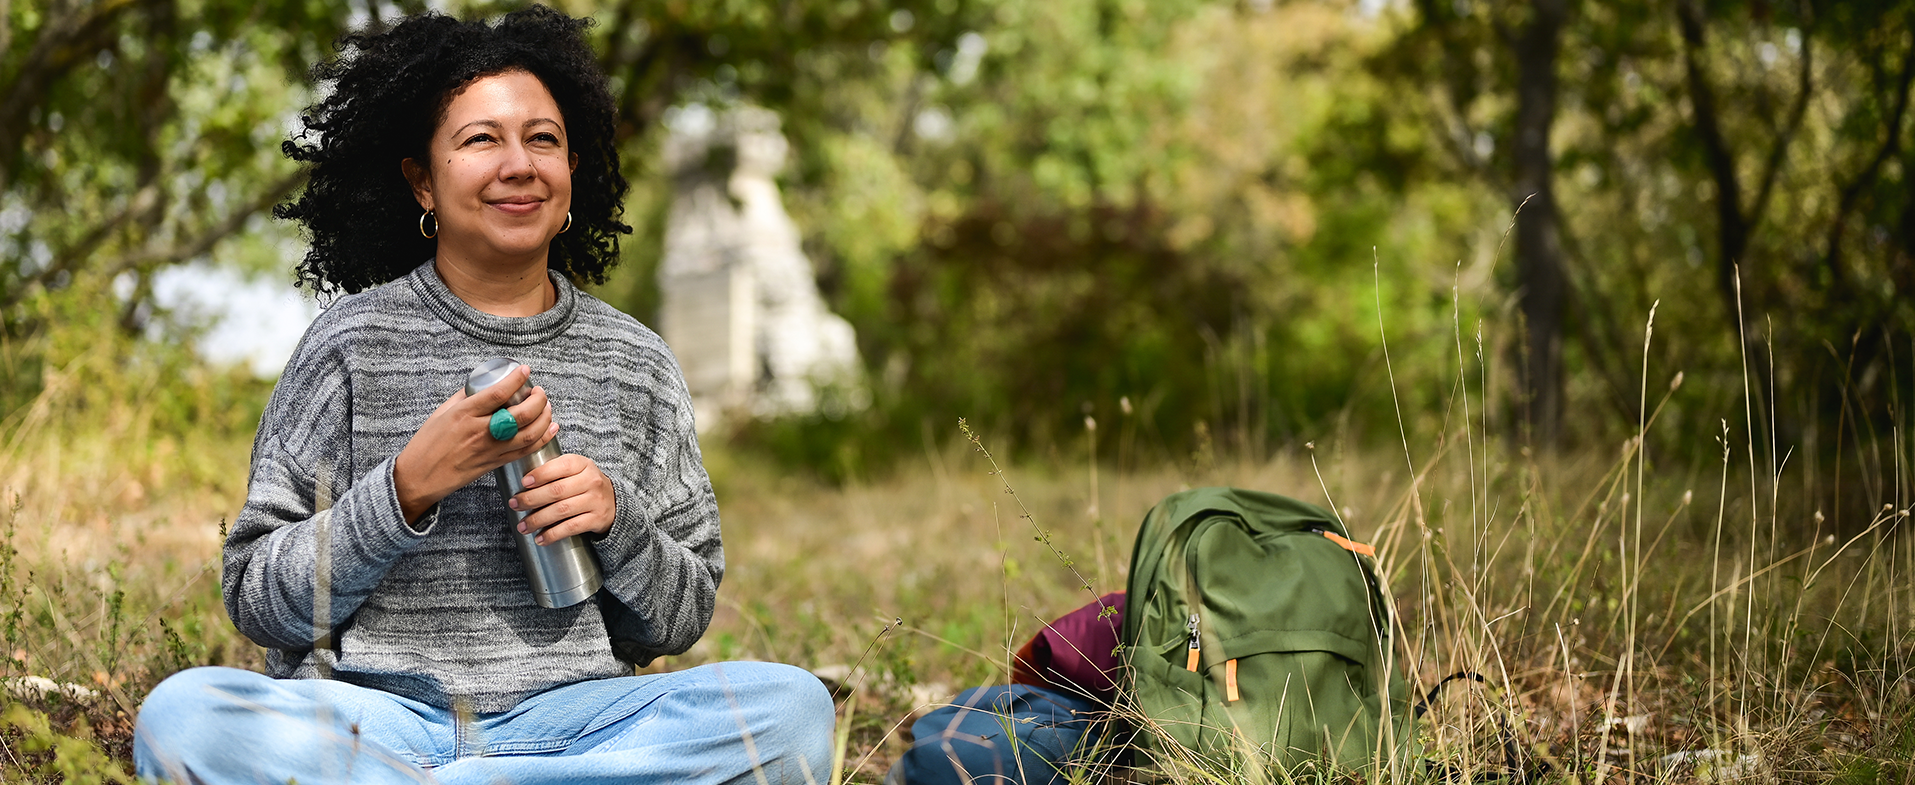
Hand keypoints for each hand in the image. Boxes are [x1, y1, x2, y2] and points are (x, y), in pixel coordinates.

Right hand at [393, 365, 557, 523]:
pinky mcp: (495, 463)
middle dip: (538, 400)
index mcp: (464, 414)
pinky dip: (542, 438)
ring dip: (544, 418)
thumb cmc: (428, 443)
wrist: (420, 476)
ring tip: (546, 406)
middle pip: (521, 414)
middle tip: (539, 392)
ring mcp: (490, 450)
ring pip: (529, 434)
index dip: (516, 379)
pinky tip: (550, 427)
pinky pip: (525, 451)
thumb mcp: (442, 412)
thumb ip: (465, 397)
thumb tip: (483, 383)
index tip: (524, 370)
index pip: (497, 393)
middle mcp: (480, 432)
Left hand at [508, 453, 615, 544]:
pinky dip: (553, 534)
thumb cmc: (584, 485)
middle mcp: (592, 481)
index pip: (561, 466)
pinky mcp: (597, 519)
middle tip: (515, 505)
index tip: (524, 483)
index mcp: (583, 464)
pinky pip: (571, 527)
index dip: (541, 474)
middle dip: (532, 499)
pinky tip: (540, 538)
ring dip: (538, 520)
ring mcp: (596, 501)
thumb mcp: (575, 470)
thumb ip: (554, 470)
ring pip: (561, 510)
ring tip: (523, 526)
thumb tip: (522, 483)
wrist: (613, 501)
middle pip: (557, 491)